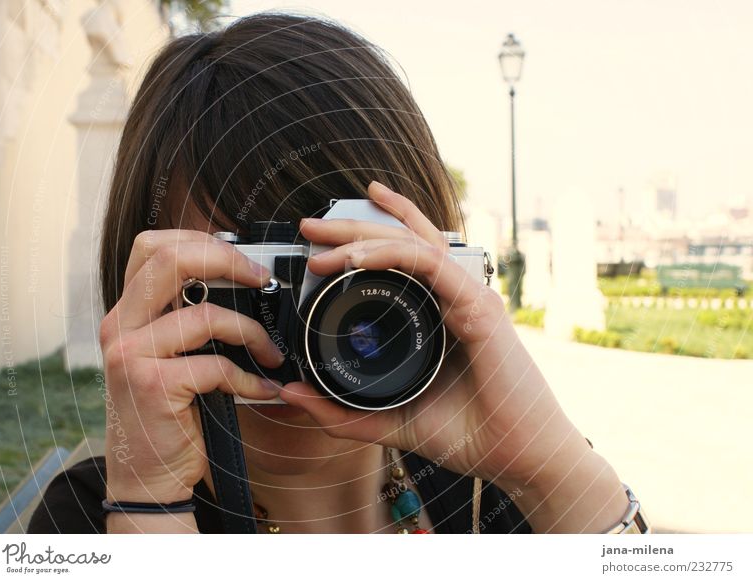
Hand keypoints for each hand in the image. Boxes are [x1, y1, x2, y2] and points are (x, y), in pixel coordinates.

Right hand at [98, 230, 283, 514]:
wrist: (145, 474)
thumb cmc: (167, 412)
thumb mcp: (168, 356)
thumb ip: (188, 319)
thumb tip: (247, 283)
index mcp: (126, 312)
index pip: (151, 246)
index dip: (200, 240)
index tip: (241, 260)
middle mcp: (119, 326)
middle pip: (170, 260)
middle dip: (227, 261)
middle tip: (261, 279)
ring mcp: (130, 354)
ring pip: (206, 315)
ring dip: (252, 332)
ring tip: (271, 353)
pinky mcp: (151, 385)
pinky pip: (217, 366)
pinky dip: (249, 380)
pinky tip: (261, 390)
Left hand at [280, 181, 627, 531]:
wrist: (517, 458)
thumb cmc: (467, 434)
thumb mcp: (388, 420)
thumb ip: (340, 411)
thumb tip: (290, 391)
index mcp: (437, 313)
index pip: (400, 261)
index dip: (361, 244)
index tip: (315, 250)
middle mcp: (452, 297)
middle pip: (400, 243)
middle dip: (352, 227)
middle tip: (308, 226)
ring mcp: (467, 297)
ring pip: (413, 244)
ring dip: (366, 235)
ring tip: (323, 239)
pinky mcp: (479, 307)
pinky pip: (432, 266)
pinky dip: (395, 255)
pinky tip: (359, 257)